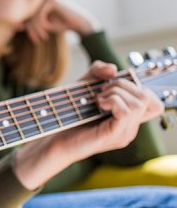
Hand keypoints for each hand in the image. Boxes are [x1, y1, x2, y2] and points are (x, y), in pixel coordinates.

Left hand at [15, 61, 162, 188]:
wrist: (53, 139)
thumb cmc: (68, 114)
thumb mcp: (83, 86)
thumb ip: (97, 72)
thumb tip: (113, 69)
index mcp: (128, 118)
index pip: (154, 102)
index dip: (138, 86)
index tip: (112, 85)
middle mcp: (130, 127)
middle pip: (147, 97)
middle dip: (124, 85)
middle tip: (102, 91)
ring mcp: (124, 133)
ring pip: (139, 102)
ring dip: (117, 92)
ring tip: (99, 98)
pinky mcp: (114, 135)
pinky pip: (127, 111)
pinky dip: (114, 101)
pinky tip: (99, 104)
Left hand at [23, 0, 100, 42]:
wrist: (79, 24)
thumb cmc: (60, 24)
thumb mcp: (41, 25)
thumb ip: (28, 24)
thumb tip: (12, 25)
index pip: (23, 12)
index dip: (22, 25)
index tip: (31, 37)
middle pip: (27, 14)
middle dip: (30, 29)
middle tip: (36, 40)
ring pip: (32, 16)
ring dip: (36, 30)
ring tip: (42, 37)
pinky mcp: (52, 0)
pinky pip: (40, 15)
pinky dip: (43, 25)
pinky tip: (49, 29)